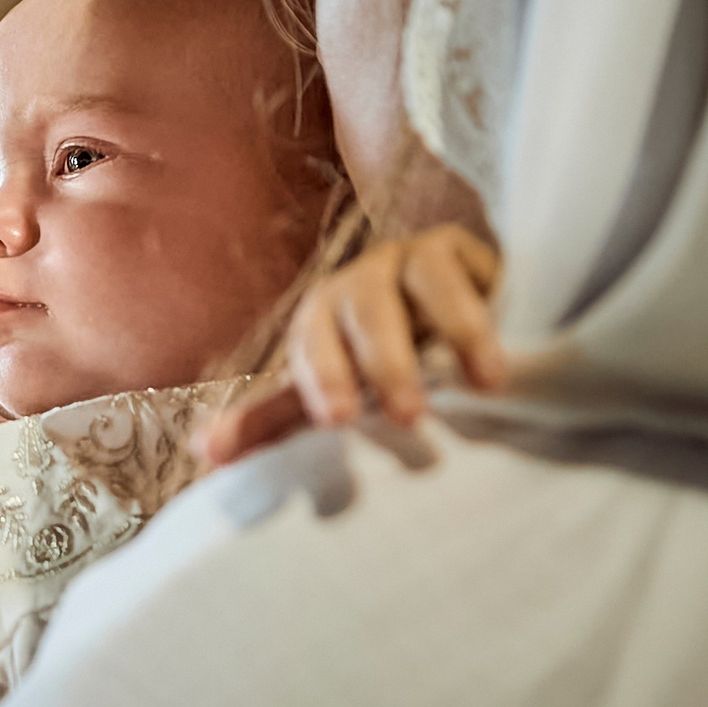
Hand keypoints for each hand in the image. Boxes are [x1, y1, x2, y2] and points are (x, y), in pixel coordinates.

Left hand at [204, 222, 504, 465]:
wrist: (440, 294)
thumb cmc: (376, 354)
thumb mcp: (328, 387)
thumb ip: (272, 421)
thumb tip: (204, 453)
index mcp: (321, 319)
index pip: (312, 344)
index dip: (322, 378)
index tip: (337, 420)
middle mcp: (362, 284)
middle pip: (365, 311)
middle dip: (385, 362)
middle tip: (408, 417)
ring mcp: (414, 262)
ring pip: (427, 282)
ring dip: (454, 330)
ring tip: (484, 387)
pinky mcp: (465, 253)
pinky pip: (475, 277)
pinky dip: (490, 318)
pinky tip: (503, 366)